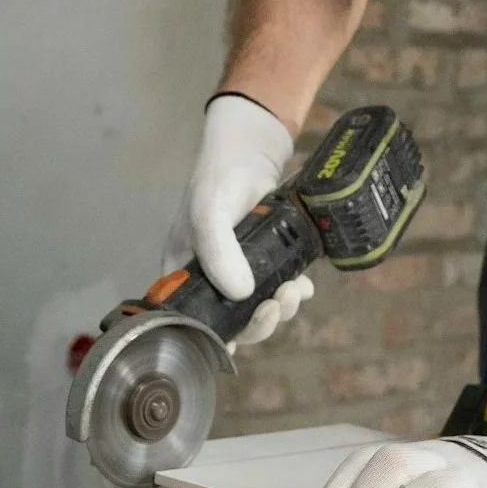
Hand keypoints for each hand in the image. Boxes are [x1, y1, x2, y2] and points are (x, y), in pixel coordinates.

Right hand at [163, 94, 313, 345]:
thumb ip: (218, 251)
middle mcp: (210, 281)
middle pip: (235, 324)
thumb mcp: (209, 213)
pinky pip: (281, 290)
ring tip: (295, 289)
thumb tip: (242, 294)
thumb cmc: (218, 180)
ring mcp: (240, 273)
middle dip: (260, 322)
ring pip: (261, 310)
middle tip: (278, 302)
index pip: (195, 322)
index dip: (219, 337)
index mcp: (183, 275)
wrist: (252, 151)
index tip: (243, 333)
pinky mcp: (267, 263)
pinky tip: (303, 284)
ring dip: (281, 308)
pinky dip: (294, 292)